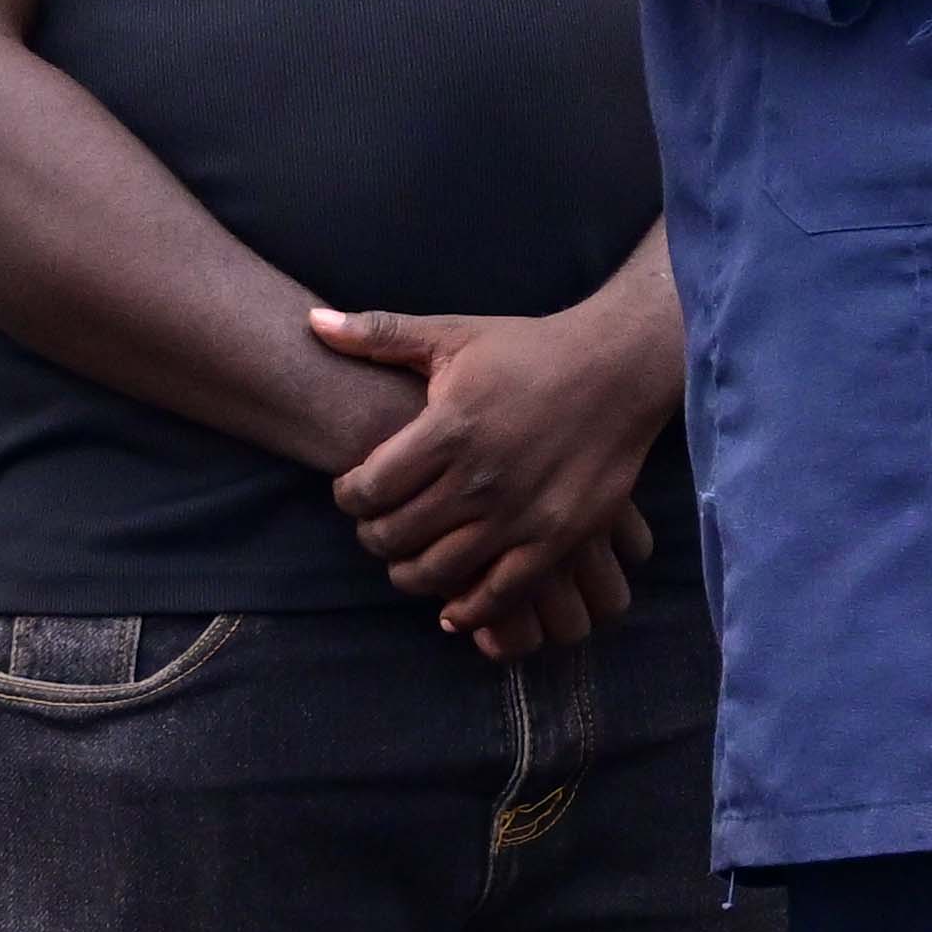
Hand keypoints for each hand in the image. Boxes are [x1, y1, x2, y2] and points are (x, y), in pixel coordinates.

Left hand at [310, 297, 671, 647]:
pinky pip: (500, 593)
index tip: (354, 490)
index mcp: (449, 429)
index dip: (347, 497)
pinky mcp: (560, 536)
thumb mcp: (454, 334)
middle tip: (379, 525)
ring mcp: (522, 512)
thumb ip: (379, 334)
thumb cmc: (531, 349)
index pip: (367, 489)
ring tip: (411, 557)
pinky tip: (453, 606)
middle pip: (394, 535)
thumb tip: (311, 322)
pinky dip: (469, 610)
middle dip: (374, 535)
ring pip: (438, 571)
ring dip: (411, 573)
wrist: (621, 366)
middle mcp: (481, 478)